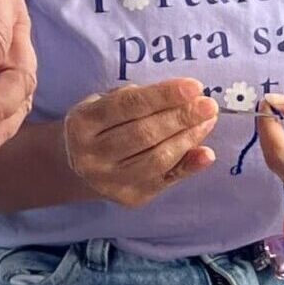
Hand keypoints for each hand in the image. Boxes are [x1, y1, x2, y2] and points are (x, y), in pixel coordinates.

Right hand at [59, 78, 218, 207]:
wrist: (75, 167)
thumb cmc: (99, 125)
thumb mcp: (103, 103)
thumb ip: (136, 99)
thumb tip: (183, 99)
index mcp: (82, 123)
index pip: (128, 106)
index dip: (163, 95)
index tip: (194, 86)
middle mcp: (91, 154)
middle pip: (144, 134)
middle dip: (181, 117)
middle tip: (208, 105)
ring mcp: (109, 180)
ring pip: (157, 159)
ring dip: (188, 139)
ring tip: (207, 121)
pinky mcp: (129, 198)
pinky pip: (165, 180)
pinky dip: (189, 166)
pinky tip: (206, 153)